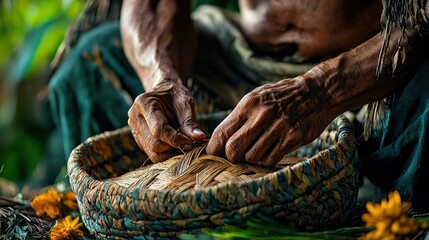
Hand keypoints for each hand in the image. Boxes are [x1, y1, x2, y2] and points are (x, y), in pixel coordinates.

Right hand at [128, 81, 205, 161]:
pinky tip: (175, 143)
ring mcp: (135, 129)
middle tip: (189, 143)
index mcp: (144, 103)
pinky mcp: (139, 138)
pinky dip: (166, 153)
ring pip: (153, 152)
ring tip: (182, 142)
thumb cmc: (176, 95)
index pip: (158, 130)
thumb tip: (199, 138)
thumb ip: (190, 122)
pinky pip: (152, 153)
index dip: (176, 139)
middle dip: (174, 147)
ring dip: (170, 152)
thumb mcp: (186, 103)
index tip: (191, 142)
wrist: (165, 91)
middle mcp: (135, 117)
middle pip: (154, 144)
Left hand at [206, 76, 333, 165]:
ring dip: (251, 157)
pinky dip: (267, 159)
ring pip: (252, 157)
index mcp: (249, 104)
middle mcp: (262, 115)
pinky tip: (271, 149)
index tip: (212, 153)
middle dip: (231, 156)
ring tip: (257, 149)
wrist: (317, 92)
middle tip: (235, 155)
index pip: (222, 132)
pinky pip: (270, 159)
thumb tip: (219, 140)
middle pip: (234, 149)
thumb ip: (240, 117)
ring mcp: (278, 127)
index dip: (214, 147)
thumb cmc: (282, 96)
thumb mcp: (257, 98)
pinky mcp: (293, 138)